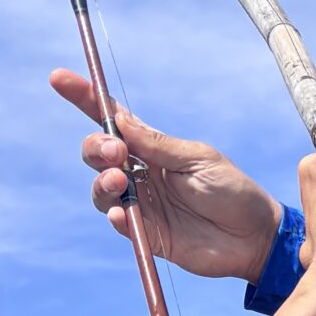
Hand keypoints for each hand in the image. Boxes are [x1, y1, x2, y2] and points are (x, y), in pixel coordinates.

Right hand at [53, 69, 284, 279]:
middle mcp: (141, 174)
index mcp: (153, 148)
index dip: (84, 98)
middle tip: (117, 152)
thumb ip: (158, 145)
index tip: (60, 79)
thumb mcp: (198, 159)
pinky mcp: (148, 234)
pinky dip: (115, 215)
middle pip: (98, 154)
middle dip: (97, 147)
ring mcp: (142, 204)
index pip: (111, 121)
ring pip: (101, 189)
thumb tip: (118, 122)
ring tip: (120, 180)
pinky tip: (121, 213)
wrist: (255, 237)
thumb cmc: (233, 191)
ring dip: (102, 181)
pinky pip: (119, 223)